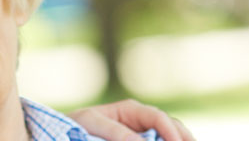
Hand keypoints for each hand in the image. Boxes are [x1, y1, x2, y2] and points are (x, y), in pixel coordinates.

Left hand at [70, 99, 194, 140]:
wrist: (65, 132)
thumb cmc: (76, 123)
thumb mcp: (93, 123)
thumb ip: (116, 132)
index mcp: (132, 110)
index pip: (158, 118)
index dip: (171, 131)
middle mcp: (142, 121)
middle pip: (171, 128)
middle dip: (183, 137)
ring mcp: (142, 134)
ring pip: (168, 137)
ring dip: (179, 140)